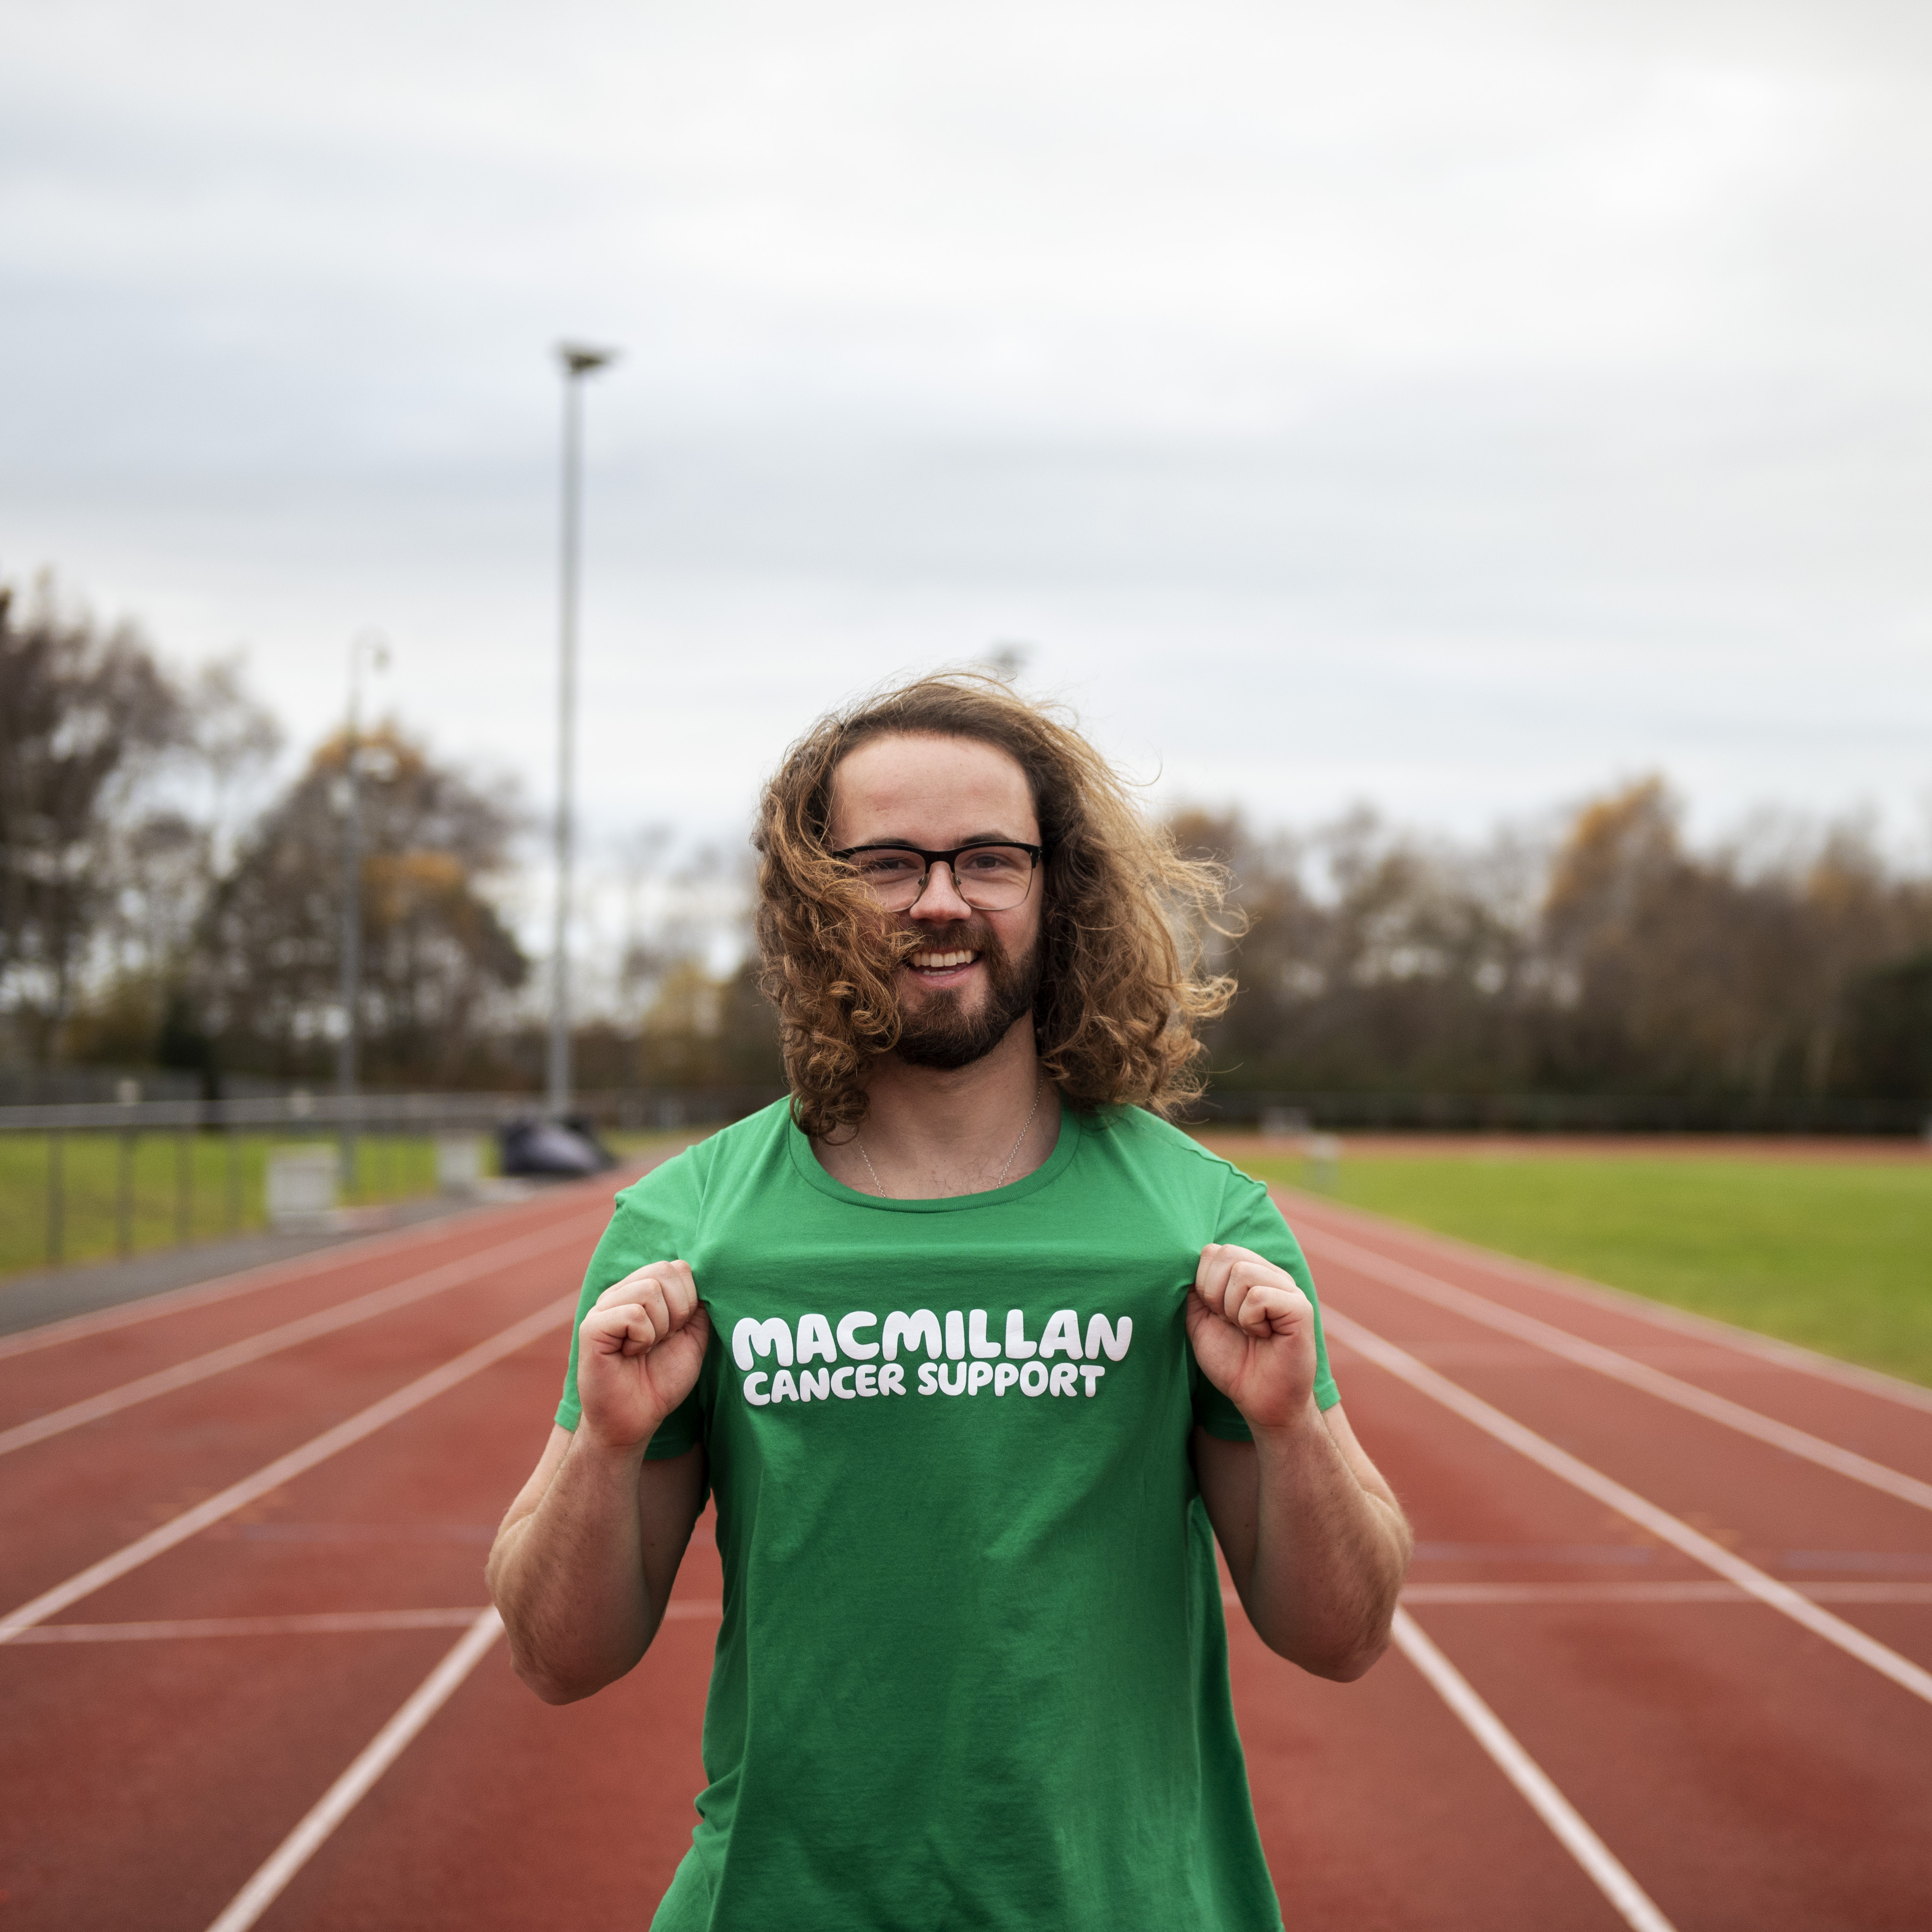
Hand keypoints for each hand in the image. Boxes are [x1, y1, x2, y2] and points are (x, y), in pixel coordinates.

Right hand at [576, 1261, 710, 1452]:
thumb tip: (706, 1277)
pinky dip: (643, 1338)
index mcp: (643, 1291)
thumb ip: (699, 1308)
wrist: (635, 1420)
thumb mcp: (692, 1339)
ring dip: (659, 1327)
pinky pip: (632, 1314)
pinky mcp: (592, 1327)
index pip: (677, 1267)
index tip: (678, 1331)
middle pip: (664, 1271)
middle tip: (663, 1340)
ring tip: (645, 1348)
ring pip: (649, 1290)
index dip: (689, 1300)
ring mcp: (603, 1307)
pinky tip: (630, 1354)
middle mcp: (621, 1293)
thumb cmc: (661, 1380)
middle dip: (678, 1311)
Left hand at [1185, 1243, 1318, 1432]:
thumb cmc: (1233, 1363)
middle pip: (1228, 1253)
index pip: (1215, 1251)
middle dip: (1214, 1294)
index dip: (1203, 1283)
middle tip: (1230, 1322)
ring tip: (1249, 1330)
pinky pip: (1259, 1296)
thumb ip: (1194, 1291)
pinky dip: (1250, 1320)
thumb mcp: (1201, 1322)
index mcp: (1250, 1274)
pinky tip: (1262, 1336)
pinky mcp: (1300, 1308)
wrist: (1260, 1402)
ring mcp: (1288, 1289)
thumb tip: (1185, 1262)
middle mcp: (1271, 1275)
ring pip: (1243, 1272)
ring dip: (1233, 1310)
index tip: (1215, 1314)